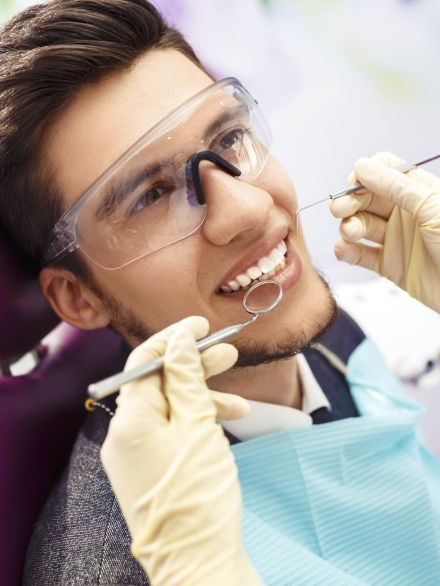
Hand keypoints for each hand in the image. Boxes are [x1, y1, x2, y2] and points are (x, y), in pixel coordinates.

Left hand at [100, 316, 261, 585]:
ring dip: (204, 399)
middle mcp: (125, 434)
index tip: (202, 325)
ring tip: (241, 401)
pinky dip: (198, 424)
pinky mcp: (151, 468)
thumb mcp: (198, 427)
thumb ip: (187, 379)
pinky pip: (172, 433)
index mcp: (130, 420)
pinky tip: (227, 425)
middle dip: (195, 368)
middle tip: (229, 352)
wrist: (198, 562)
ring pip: (171, 410)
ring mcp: (136, 453)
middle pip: (160, 384)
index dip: (174, 338)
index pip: (145, 362)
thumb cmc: (199, 495)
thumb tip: (179, 339)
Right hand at [331, 151, 439, 312]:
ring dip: (348, 227)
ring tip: (350, 234)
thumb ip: (397, 186)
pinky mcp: (390, 265)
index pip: (384, 172)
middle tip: (340, 210)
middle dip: (349, 202)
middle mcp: (406, 213)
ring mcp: (396, 239)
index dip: (364, 176)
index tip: (353, 186)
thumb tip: (364, 167)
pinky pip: (361, 255)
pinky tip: (344, 250)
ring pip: (360, 226)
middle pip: (366, 198)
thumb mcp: (433, 208)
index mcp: (420, 192)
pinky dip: (347, 252)